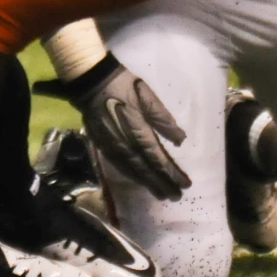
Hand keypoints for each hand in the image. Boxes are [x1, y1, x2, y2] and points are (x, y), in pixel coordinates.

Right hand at [59, 55, 189, 200]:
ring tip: (160, 192)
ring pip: (131, 169)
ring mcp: (111, 145)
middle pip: (145, 169)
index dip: (171, 173)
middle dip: (161, 183)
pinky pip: (118, 164)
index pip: (157, 158)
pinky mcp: (101, 143)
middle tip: (175, 196)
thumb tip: (180, 140)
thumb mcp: (148, 97)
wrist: (91, 81)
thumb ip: (164, 119)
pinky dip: (130, 174)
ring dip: (146, 182)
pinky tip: (138, 178)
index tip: (185, 184)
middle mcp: (124, 143)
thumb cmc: (123, 85)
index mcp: (137, 131)